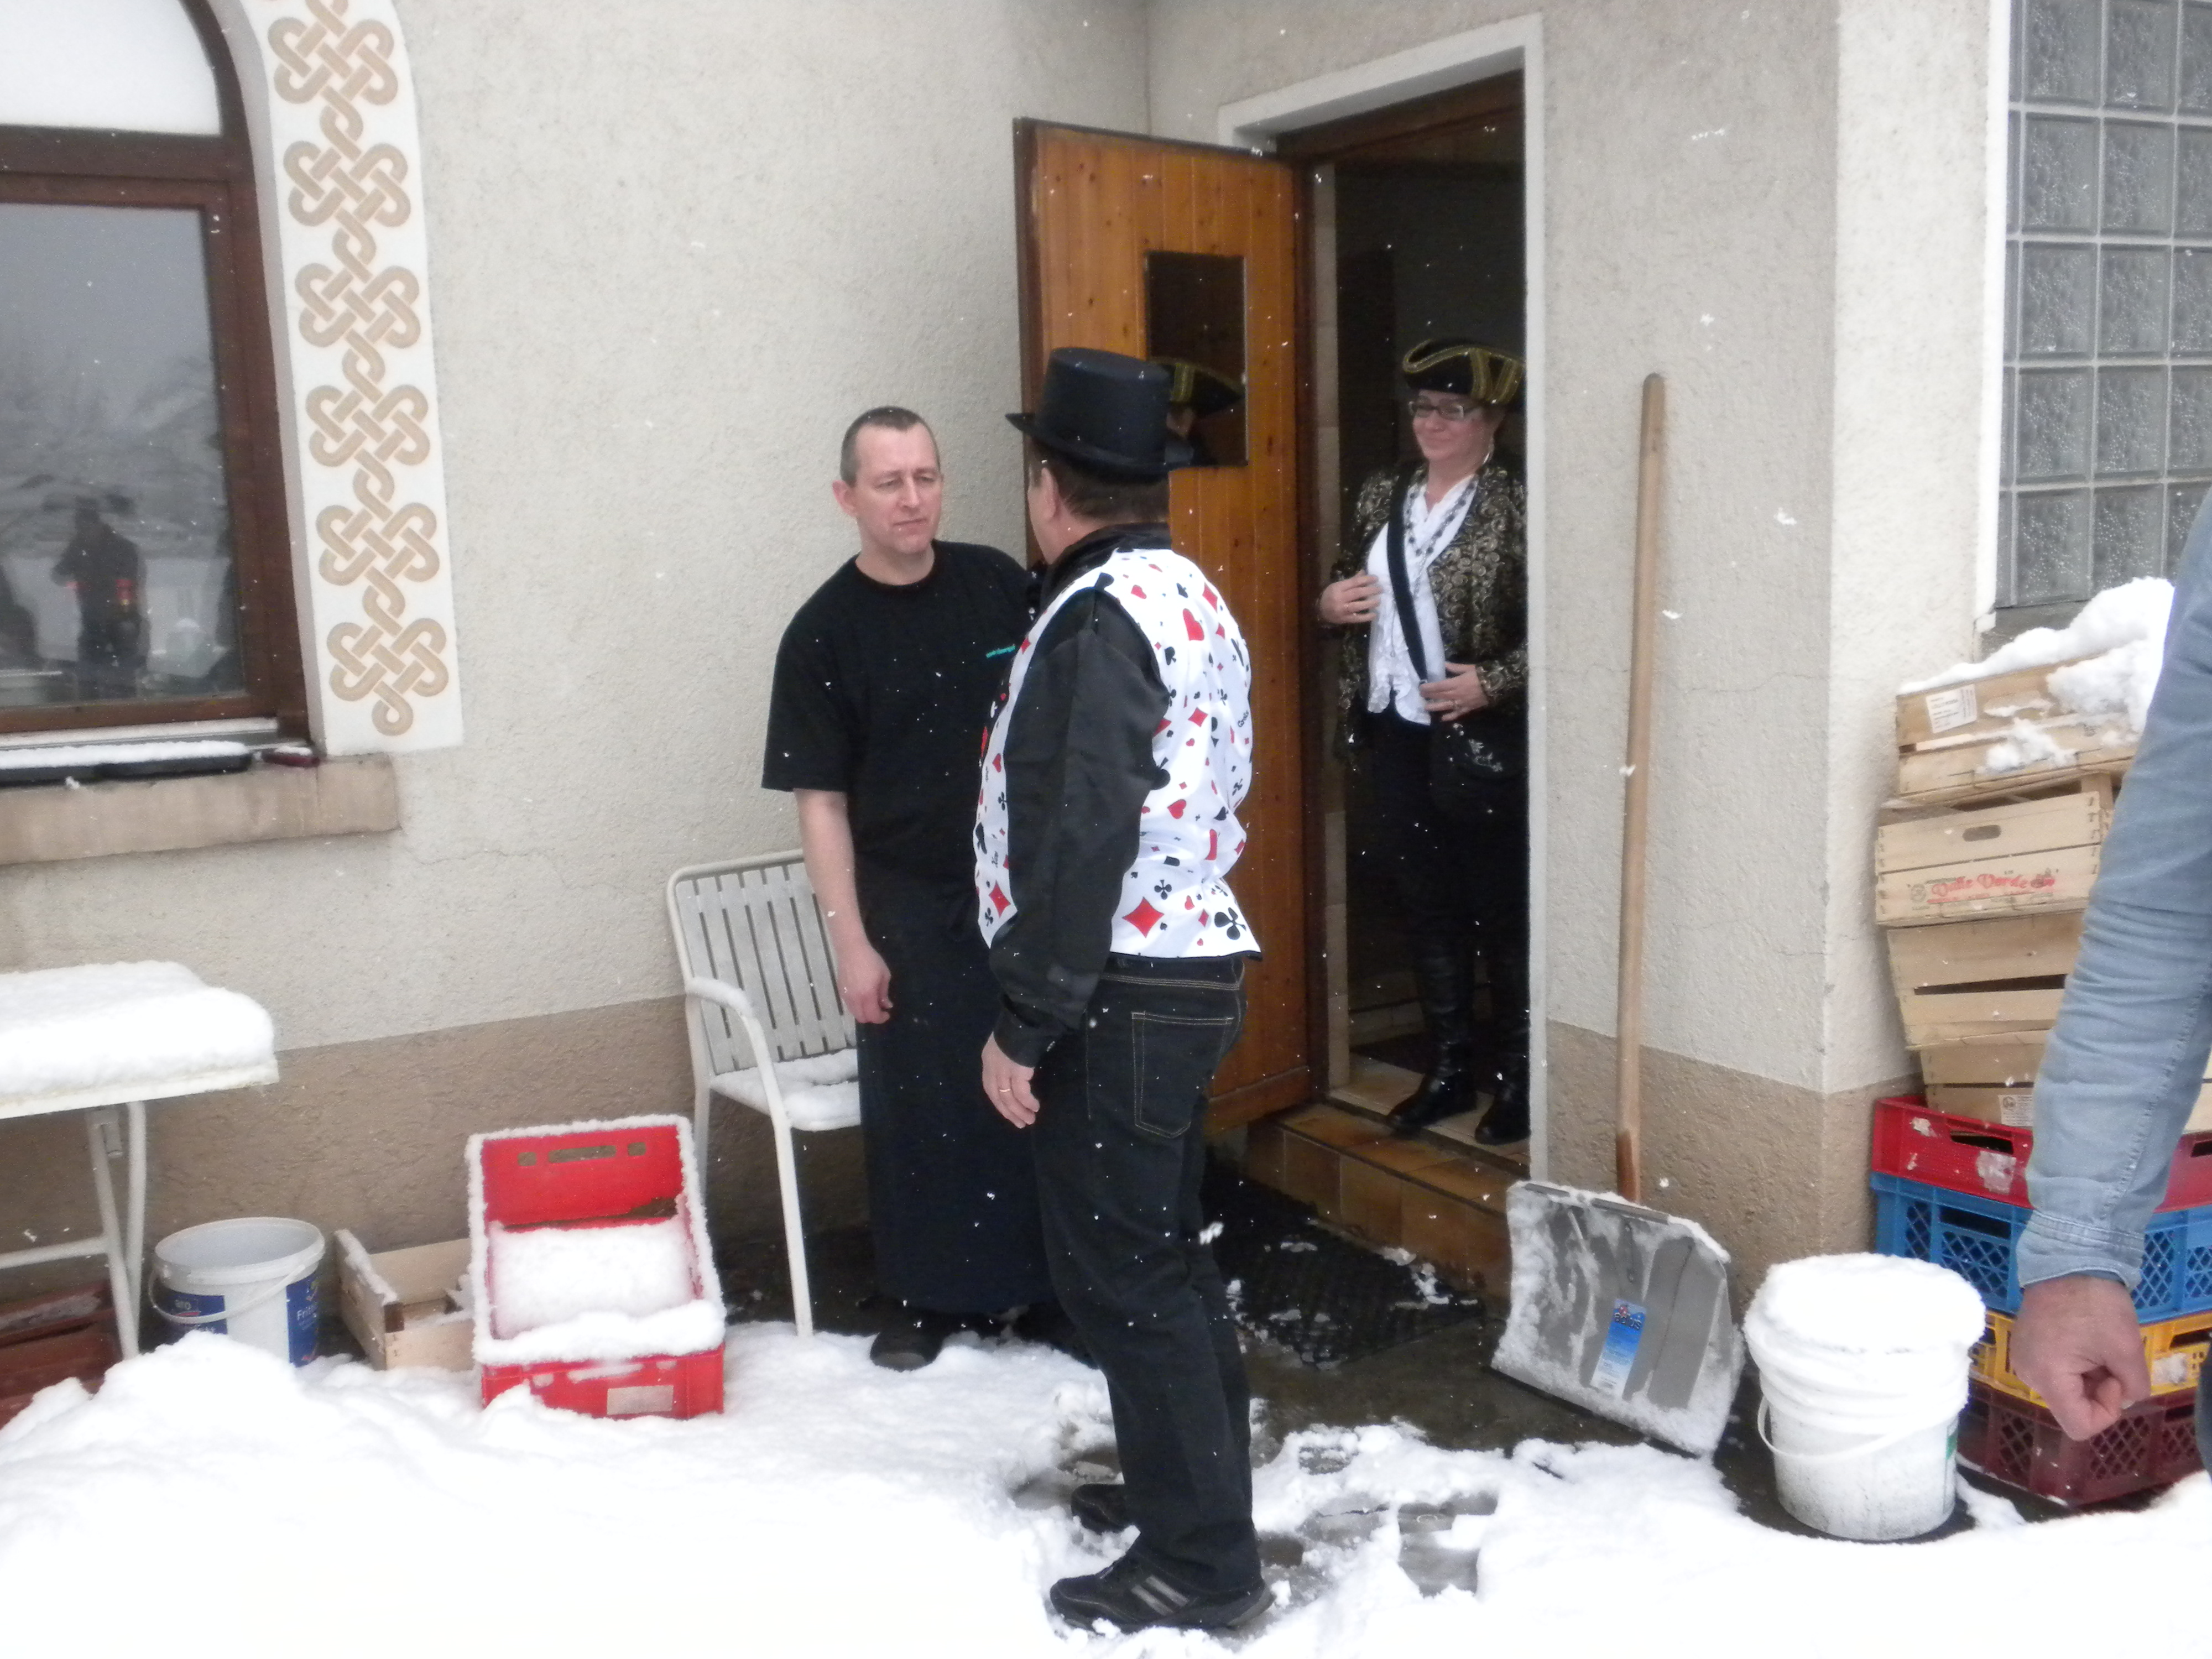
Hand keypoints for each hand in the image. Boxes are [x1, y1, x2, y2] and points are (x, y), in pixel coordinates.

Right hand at [832, 933, 892, 1023]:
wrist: (851, 949)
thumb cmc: (871, 960)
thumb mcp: (884, 975)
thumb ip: (884, 993)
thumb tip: (886, 1005)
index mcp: (867, 995)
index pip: (873, 1016)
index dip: (881, 1018)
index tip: (887, 1013)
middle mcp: (855, 998)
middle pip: (862, 1018)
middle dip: (872, 1018)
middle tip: (879, 1009)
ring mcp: (846, 995)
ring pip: (854, 1013)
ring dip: (864, 1012)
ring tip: (871, 1003)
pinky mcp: (840, 991)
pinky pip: (849, 1005)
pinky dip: (857, 1006)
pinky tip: (862, 996)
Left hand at [982, 1035, 1038, 1126]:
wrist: (1025, 1018)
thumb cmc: (1019, 1028)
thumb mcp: (1007, 1043)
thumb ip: (1008, 1058)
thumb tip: (1019, 1072)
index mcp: (988, 1059)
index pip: (990, 1087)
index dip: (999, 1102)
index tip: (1009, 1113)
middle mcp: (992, 1067)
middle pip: (997, 1096)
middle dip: (1009, 1112)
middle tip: (1020, 1123)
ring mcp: (1003, 1069)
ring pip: (1008, 1098)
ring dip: (1019, 1111)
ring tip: (1030, 1120)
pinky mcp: (1016, 1071)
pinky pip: (1021, 1093)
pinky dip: (1027, 1102)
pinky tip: (1034, 1108)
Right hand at [1318, 572, 1380, 625]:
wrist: (1319, 611)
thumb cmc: (1330, 596)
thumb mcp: (1338, 585)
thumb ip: (1352, 580)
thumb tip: (1364, 572)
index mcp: (1338, 588)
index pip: (1354, 582)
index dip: (1366, 580)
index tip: (1376, 579)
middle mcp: (1340, 598)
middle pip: (1357, 593)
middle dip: (1371, 590)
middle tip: (1380, 589)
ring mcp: (1342, 609)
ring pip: (1357, 606)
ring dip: (1370, 603)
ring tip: (1378, 601)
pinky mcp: (1344, 619)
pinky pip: (1356, 618)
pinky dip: (1366, 617)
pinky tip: (1374, 615)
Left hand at [1421, 662, 1489, 722]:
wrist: (1498, 685)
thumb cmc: (1483, 674)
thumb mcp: (1469, 668)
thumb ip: (1455, 668)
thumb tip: (1444, 664)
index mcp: (1456, 683)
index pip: (1439, 686)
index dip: (1429, 688)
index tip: (1421, 688)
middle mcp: (1457, 694)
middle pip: (1440, 696)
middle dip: (1429, 696)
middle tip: (1421, 696)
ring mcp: (1462, 703)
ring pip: (1446, 706)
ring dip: (1435, 707)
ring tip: (1426, 708)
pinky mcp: (1468, 708)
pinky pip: (1457, 714)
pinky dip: (1450, 717)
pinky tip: (1443, 719)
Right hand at [2011, 1275, 2150, 1439]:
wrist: (2067, 1261)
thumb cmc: (2096, 1305)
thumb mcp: (2128, 1349)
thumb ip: (2134, 1387)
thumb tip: (2124, 1397)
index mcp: (2047, 1376)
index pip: (2079, 1426)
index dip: (2107, 1412)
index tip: (2114, 1377)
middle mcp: (2027, 1374)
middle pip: (2070, 1408)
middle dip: (2097, 1392)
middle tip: (2108, 1359)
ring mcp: (2022, 1359)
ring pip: (2064, 1391)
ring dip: (2087, 1379)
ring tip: (2095, 1347)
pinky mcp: (2024, 1347)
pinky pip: (2053, 1374)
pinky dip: (2074, 1367)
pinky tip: (2081, 1342)